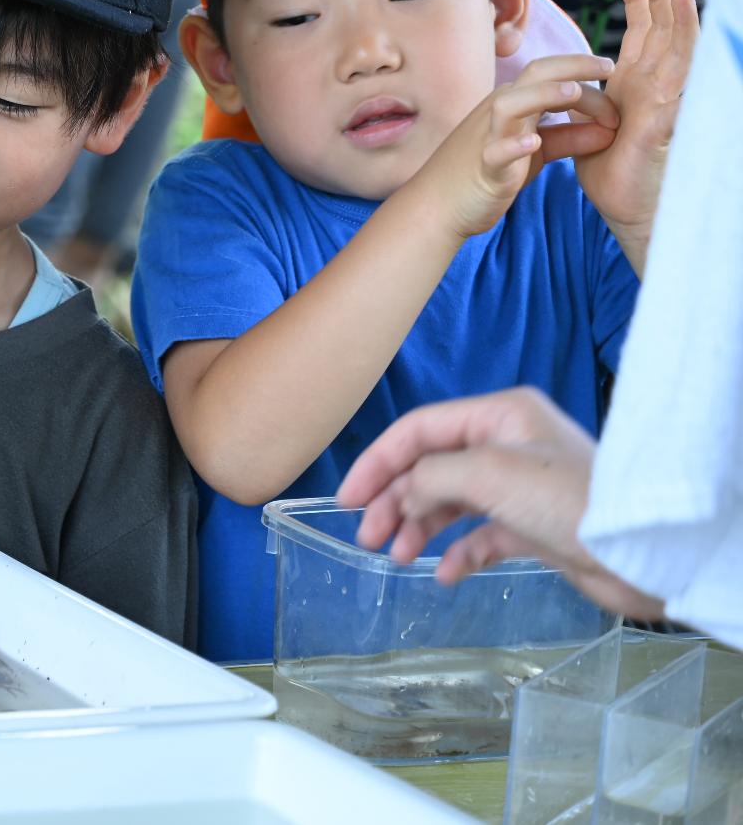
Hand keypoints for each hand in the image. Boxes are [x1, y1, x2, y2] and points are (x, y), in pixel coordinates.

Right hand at [337, 389, 662, 616]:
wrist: (641, 554)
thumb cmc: (569, 500)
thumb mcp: (488, 473)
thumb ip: (431, 475)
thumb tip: (401, 492)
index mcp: (499, 415)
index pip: (419, 430)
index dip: (378, 462)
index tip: (347, 498)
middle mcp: (508, 444)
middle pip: (430, 467)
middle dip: (394, 500)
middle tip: (367, 536)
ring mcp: (521, 486)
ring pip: (450, 501)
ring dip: (418, 527)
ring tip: (398, 556)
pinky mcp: (534, 525)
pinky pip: (480, 534)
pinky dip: (458, 552)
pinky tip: (444, 573)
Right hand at [410, 53, 618, 241]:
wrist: (438, 205)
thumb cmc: (487, 174)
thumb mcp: (536, 153)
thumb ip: (570, 138)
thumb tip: (609, 130)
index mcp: (513, 105)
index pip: (550, 75)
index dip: (584, 73)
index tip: (615, 81)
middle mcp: (498, 113)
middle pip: (534, 75)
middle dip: (573, 67)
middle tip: (609, 67)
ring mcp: (488, 138)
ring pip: (511, 105)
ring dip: (542, 95)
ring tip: (574, 93)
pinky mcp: (484, 168)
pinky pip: (495, 152)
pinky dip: (513, 145)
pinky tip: (532, 144)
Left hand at [574, 0, 697, 264]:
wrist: (622, 204)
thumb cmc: (611, 166)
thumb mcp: (597, 119)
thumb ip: (594, 95)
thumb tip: (585, 80)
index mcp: (636, 83)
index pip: (643, 33)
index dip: (639, 2)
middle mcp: (655, 86)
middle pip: (666, 29)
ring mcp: (665, 99)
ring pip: (680, 46)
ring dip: (681, 14)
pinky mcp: (664, 116)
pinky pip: (677, 76)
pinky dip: (682, 50)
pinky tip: (687, 26)